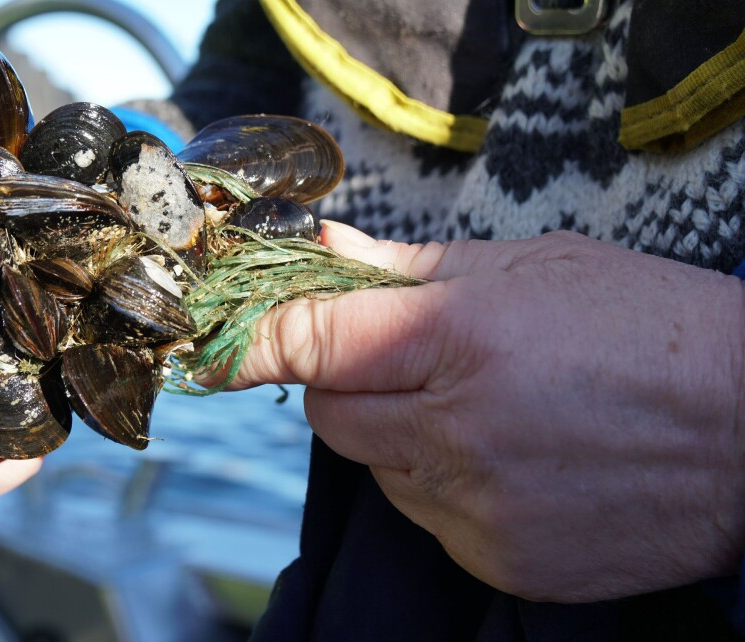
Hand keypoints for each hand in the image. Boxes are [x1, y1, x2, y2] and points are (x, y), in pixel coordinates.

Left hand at [231, 220, 744, 602]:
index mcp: (458, 339)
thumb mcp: (531, 269)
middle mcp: (454, 434)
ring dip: (400, 438)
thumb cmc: (649, 329)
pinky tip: (511, 461)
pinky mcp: (495, 560)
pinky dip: (443, 488)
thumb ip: (407, 267)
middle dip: (346, 385)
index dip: (253, 338)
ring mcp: (474, 509)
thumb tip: (324, 247)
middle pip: (326, 415)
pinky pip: (427, 519)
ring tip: (484, 411)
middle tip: (406, 361)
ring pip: (376, 469)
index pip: (307, 342)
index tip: (219, 341)